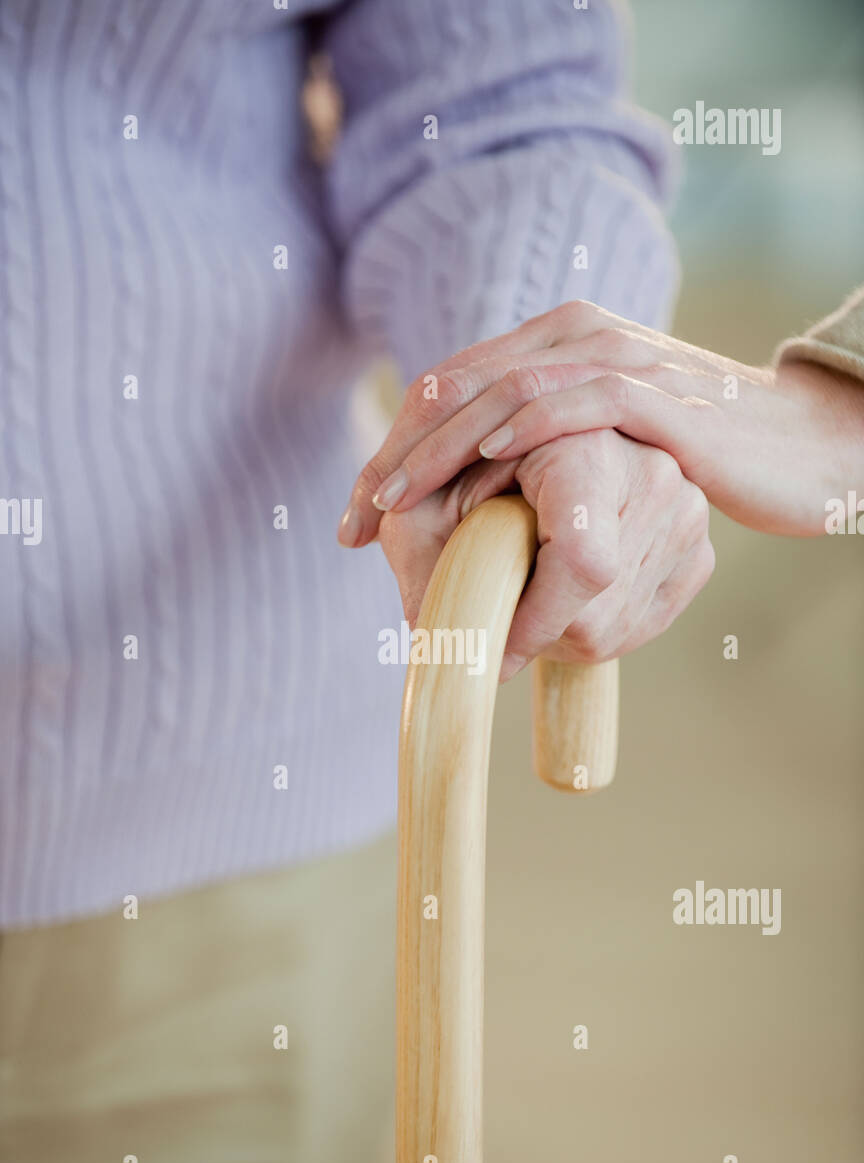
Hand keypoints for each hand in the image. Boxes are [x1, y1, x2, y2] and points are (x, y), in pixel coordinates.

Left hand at [338, 301, 863, 542]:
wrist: (793, 442)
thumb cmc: (691, 449)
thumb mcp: (597, 444)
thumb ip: (541, 448)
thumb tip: (476, 496)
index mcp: (554, 343)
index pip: (451, 388)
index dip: (395, 448)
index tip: (356, 515)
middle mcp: (576, 337)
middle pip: (460, 387)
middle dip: (397, 455)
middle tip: (356, 516)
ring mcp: (615, 358)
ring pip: (503, 393)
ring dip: (441, 450)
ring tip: (394, 502)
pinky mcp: (654, 395)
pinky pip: (575, 402)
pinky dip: (523, 430)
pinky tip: (482, 464)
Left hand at [377, 428, 713, 679]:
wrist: (521, 459)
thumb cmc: (459, 480)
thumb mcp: (421, 507)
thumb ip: (418, 561)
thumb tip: (434, 643)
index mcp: (588, 443)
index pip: (584, 564)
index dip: (532, 621)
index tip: (489, 645)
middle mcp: (656, 472)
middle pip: (598, 609)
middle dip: (536, 629)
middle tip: (497, 609)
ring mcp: (689, 514)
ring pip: (619, 625)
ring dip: (562, 632)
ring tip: (528, 589)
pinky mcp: (699, 552)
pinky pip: (645, 622)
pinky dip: (597, 627)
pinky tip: (565, 595)